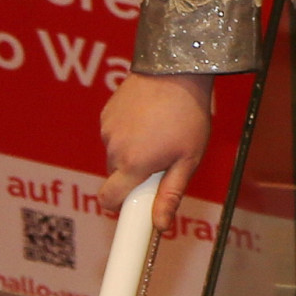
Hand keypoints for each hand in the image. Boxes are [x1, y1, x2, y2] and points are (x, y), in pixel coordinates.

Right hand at [100, 71, 213, 233]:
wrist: (175, 69)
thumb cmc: (189, 115)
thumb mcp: (188, 159)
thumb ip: (171, 194)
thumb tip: (161, 226)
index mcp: (133, 164)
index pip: (108, 200)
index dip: (119, 205)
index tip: (132, 204)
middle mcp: (114, 149)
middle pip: (116, 176)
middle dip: (134, 174)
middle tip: (162, 158)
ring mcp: (107, 130)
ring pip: (116, 154)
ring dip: (131, 151)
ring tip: (159, 132)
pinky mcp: (106, 113)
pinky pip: (113, 134)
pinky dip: (127, 133)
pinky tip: (148, 118)